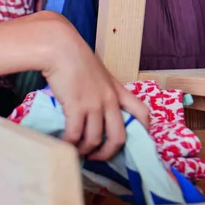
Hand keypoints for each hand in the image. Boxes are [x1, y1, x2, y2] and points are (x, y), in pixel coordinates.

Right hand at [40, 20, 150, 160]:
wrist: (60, 47)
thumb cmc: (74, 55)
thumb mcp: (96, 72)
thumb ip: (99, 87)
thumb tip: (91, 103)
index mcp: (117, 90)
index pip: (142, 112)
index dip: (144, 130)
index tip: (137, 140)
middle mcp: (110, 100)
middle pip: (119, 137)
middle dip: (108, 153)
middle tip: (97, 157)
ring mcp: (94, 104)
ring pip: (95, 140)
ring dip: (85, 150)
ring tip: (77, 151)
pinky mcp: (77, 107)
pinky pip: (75, 135)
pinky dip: (70, 144)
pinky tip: (64, 144)